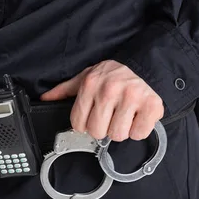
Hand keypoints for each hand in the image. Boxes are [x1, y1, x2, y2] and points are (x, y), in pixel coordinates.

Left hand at [40, 60, 163, 141]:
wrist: (148, 62)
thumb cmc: (116, 73)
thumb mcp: (88, 75)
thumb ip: (66, 89)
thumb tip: (46, 98)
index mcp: (91, 84)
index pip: (78, 123)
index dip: (85, 124)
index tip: (94, 118)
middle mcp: (109, 91)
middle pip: (97, 132)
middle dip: (104, 128)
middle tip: (112, 116)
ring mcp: (131, 98)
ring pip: (118, 135)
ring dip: (122, 129)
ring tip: (126, 115)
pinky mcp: (151, 106)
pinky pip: (139, 133)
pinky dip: (139, 129)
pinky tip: (138, 117)